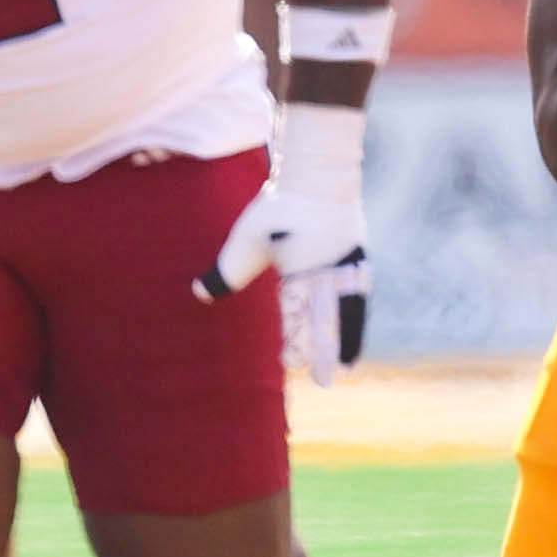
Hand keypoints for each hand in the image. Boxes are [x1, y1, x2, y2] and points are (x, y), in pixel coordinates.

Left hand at [196, 107, 370, 387]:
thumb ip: (227, 271)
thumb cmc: (280, 205)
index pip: (299, 314)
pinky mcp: (357, 257)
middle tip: (328, 382)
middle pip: (329, 320)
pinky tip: (354, 330)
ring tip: (348, 366)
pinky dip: (357, 318)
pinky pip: (358, 297)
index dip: (297, 341)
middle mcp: (331, 271)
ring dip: (348, 340)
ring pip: (349, 312)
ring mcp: (349, 265)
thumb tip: (198, 294)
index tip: (292, 366)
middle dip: (328, 352)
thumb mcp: (246, 238)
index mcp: (305, 269)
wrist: (320, 174)